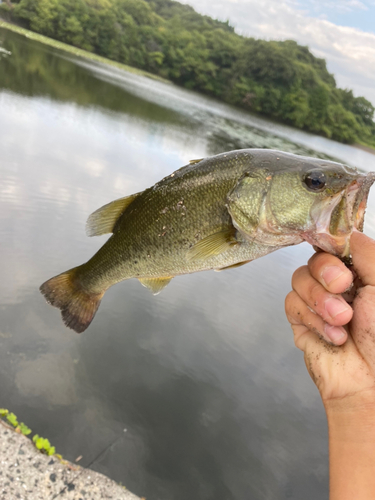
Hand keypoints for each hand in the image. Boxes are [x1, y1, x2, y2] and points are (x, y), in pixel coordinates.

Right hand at [285, 230, 374, 409]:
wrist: (371, 382)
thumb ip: (366, 253)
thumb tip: (346, 231)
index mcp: (359, 273)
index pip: (334, 244)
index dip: (331, 246)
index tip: (341, 258)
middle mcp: (337, 285)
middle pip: (314, 258)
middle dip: (327, 273)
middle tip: (344, 287)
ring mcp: (317, 302)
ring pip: (298, 278)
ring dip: (321, 301)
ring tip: (343, 321)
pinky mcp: (301, 321)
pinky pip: (291, 303)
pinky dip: (312, 319)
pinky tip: (332, 335)